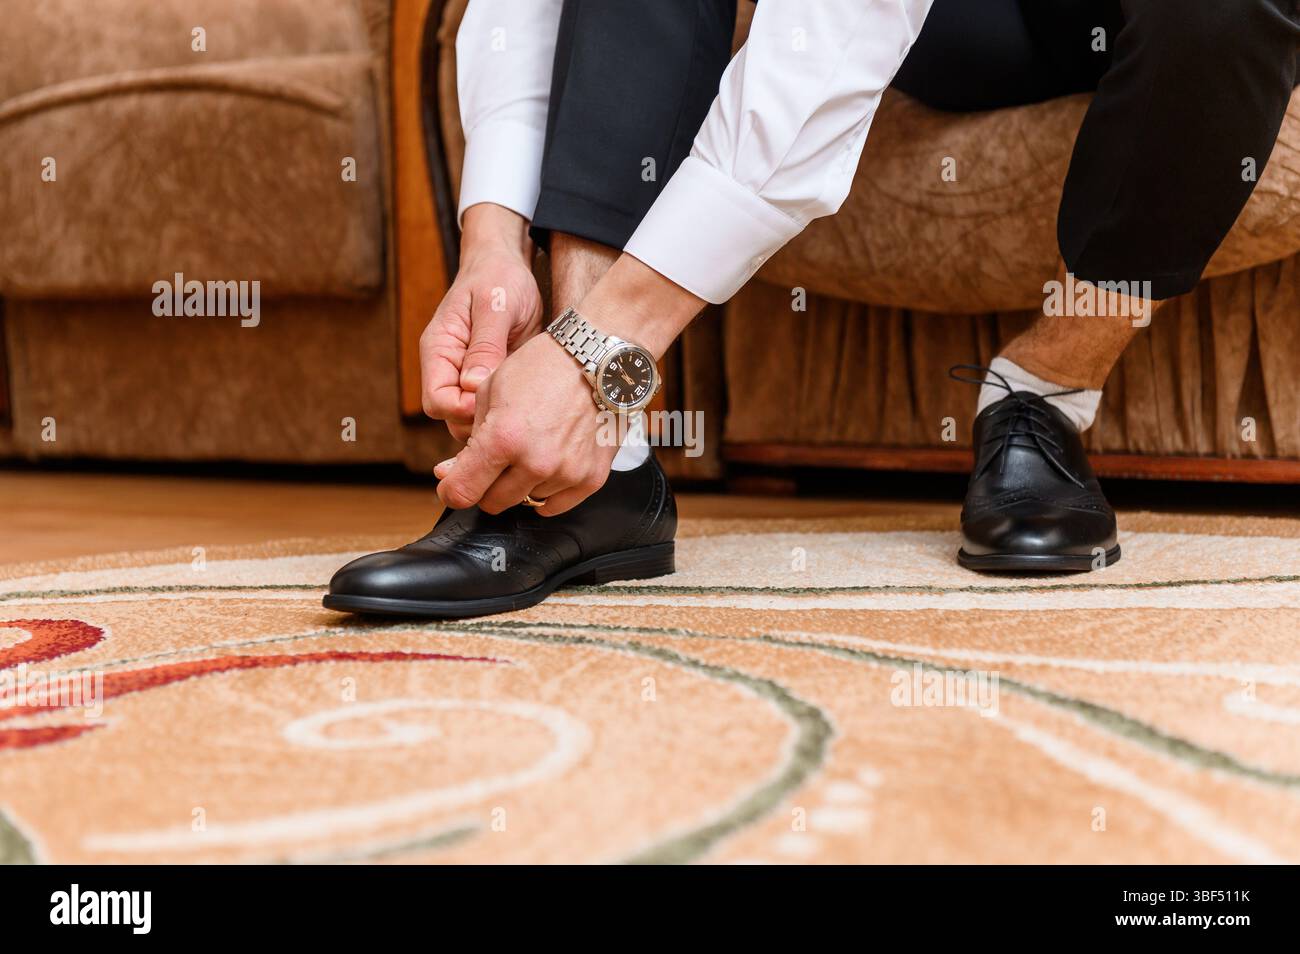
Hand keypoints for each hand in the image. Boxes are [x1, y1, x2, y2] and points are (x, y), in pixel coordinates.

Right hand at [420, 204, 542, 441]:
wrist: (509, 265)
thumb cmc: (498, 277)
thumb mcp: (494, 305)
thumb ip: (485, 345)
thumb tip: (473, 385)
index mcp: (439, 350)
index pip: (436, 401)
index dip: (462, 410)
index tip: (494, 400)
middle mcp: (450, 368)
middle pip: (452, 417)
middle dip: (481, 422)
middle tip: (517, 409)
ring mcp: (470, 375)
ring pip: (474, 418)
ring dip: (498, 418)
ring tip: (528, 406)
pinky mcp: (491, 378)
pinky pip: (495, 406)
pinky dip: (511, 409)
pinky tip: (534, 401)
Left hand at [434, 333, 616, 515]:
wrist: (597, 359)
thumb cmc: (542, 367)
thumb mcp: (489, 392)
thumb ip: (469, 439)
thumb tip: (449, 474)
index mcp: (504, 438)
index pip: (462, 492)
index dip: (451, 490)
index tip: (452, 484)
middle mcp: (536, 461)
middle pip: (493, 503)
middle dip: (486, 485)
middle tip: (495, 460)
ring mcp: (567, 473)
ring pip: (526, 502)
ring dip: (521, 483)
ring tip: (532, 448)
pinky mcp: (591, 478)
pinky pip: (557, 505)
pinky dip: (547, 490)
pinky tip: (548, 464)